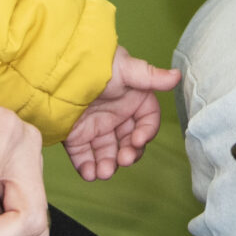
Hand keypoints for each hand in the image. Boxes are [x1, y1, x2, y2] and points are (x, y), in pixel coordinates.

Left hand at [64, 48, 180, 181]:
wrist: (57, 65)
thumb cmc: (95, 62)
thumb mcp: (124, 67)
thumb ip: (150, 76)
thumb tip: (178, 76)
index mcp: (132, 100)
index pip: (146, 122)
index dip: (145, 132)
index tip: (138, 139)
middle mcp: (116, 116)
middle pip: (128, 143)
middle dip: (128, 154)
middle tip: (123, 159)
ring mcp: (95, 127)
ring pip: (107, 153)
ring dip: (108, 165)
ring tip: (103, 172)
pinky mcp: (75, 136)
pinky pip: (83, 156)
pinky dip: (86, 167)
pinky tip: (88, 173)